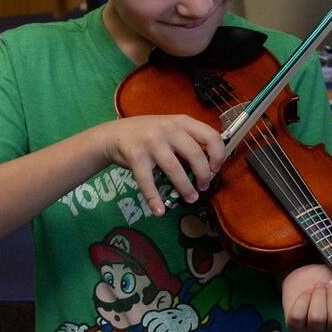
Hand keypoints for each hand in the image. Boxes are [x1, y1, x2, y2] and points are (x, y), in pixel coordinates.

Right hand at [94, 115, 226, 215]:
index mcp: (182, 121)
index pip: (210, 135)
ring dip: (185, 188)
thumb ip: (187, 142)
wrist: (112, 134)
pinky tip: (159, 210)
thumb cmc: (148, 134)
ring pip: (174, 169)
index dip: (218, 154)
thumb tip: (207, 169)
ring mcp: (151, 141)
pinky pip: (147, 181)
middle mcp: (168, 128)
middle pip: (195, 154)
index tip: (216, 169)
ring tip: (191, 198)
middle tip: (204, 187)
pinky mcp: (135, 155)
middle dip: (203, 175)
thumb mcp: (170, 130)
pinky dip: (154, 198)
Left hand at [142, 305, 199, 331]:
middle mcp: (164, 318)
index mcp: (161, 313)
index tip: (145, 325)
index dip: (146, 321)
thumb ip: (160, 317)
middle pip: (152, 327)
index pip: (150, 317)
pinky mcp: (174, 329)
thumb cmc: (177, 316)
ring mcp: (169, 324)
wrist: (190, 314)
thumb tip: (149, 324)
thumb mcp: (168, 313)